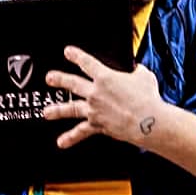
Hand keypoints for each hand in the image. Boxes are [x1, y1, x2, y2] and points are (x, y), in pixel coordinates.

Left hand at [42, 46, 163, 148]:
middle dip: (59, 79)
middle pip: (72, 83)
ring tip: (46, 112)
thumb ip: (136, 71)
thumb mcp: (144, 76)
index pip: (87, 63)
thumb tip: (136, 71)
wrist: (149, 122)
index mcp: (105, 77)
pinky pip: (81, 132)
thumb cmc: (148, 99)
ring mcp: (94, 109)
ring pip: (71, 108)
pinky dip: (71, 137)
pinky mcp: (98, 125)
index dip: (75, 56)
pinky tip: (61, 142)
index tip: (67, 52)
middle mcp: (96, 92)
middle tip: (49, 78)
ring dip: (57, 110)